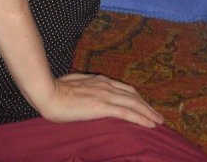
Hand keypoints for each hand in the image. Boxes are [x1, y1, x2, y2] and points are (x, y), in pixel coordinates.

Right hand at [38, 73, 163, 127]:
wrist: (48, 92)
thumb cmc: (55, 90)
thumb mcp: (74, 86)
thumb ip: (85, 89)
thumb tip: (88, 96)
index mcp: (99, 80)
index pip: (124, 89)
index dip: (137, 98)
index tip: (145, 105)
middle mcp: (106, 85)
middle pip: (133, 95)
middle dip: (147, 106)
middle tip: (158, 116)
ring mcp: (105, 94)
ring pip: (134, 103)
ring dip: (148, 112)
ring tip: (159, 121)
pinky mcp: (102, 106)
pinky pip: (127, 112)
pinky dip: (141, 118)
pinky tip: (149, 124)